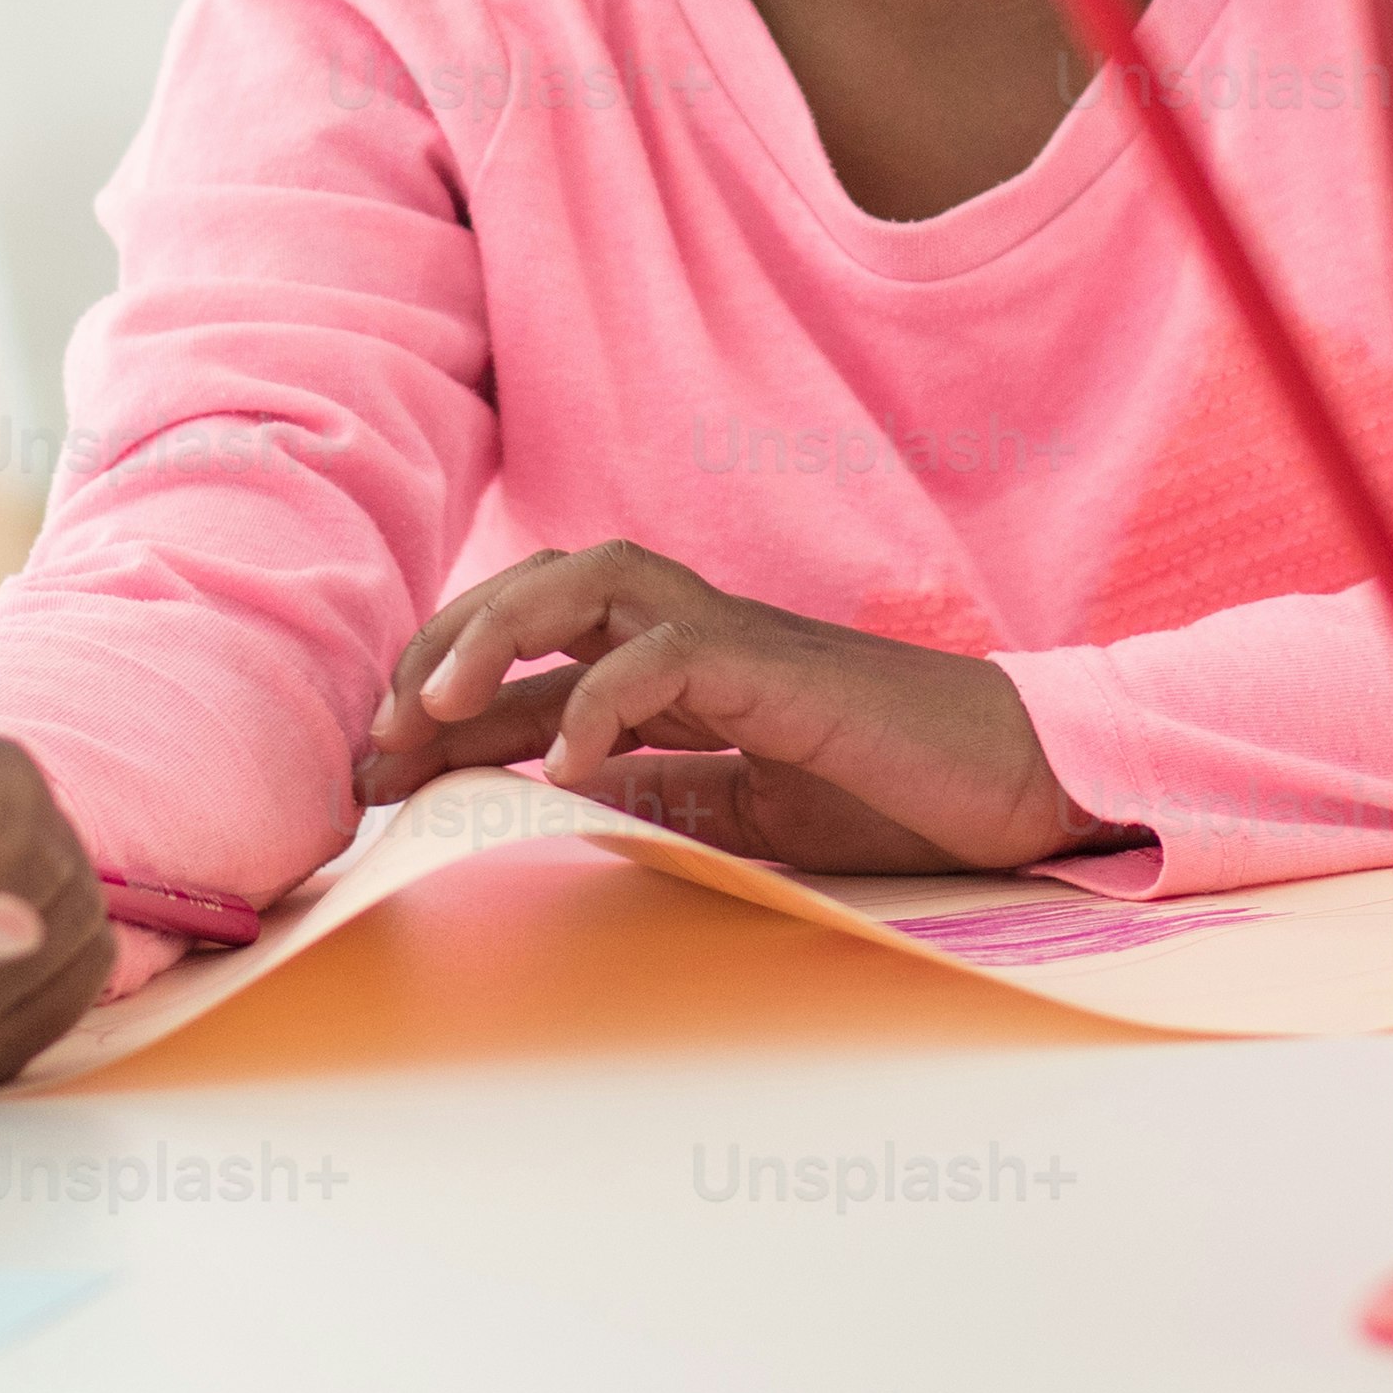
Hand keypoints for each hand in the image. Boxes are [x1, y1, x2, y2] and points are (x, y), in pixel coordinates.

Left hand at [361, 537, 1106, 873]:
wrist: (1019, 785)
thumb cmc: (898, 793)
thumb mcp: (749, 811)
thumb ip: (664, 791)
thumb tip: (559, 799)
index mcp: (687, 670)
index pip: (539, 658)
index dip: (447, 704)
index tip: (374, 773)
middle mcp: (701, 633)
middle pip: (545, 586)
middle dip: (443, 647)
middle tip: (374, 738)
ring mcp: (742, 640)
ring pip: (593, 581)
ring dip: (497, 633)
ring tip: (431, 712)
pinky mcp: (783, 668)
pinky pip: (671, 654)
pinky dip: (601, 700)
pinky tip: (560, 766)